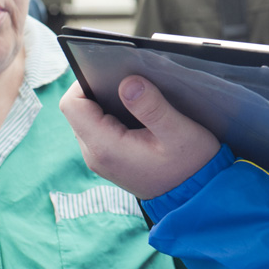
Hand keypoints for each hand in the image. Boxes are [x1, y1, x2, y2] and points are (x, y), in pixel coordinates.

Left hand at [59, 77, 219, 199]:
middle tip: (129, 80)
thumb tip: (127, 81)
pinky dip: (113, 114)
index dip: (85, 81)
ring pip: (88, 118)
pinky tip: (138, 111)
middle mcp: (96, 155)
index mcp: (106, 148)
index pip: (72, 105)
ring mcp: (101, 159)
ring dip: (107, 102)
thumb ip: (151, 106)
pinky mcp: (111, 160)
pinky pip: (100, 129)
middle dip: (99, 89)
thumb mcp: (177, 132)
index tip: (111, 71)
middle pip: (78, 110)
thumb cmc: (191, 166)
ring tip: (135, 95)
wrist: (196, 197)